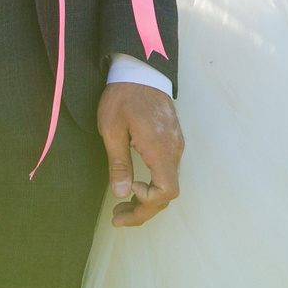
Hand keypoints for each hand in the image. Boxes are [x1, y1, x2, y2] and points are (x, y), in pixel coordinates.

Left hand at [96, 80, 182, 227]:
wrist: (139, 70)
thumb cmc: (123, 96)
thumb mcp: (112, 129)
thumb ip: (119, 163)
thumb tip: (122, 193)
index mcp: (160, 148)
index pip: (167, 191)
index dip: (148, 201)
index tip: (128, 191)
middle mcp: (173, 150)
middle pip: (167, 194)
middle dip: (143, 211)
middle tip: (117, 218)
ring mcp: (175, 145)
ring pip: (168, 184)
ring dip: (147, 200)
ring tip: (121, 207)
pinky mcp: (172, 141)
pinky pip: (167, 171)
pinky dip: (152, 186)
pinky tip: (134, 186)